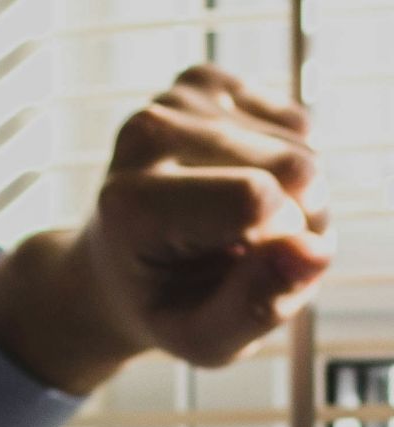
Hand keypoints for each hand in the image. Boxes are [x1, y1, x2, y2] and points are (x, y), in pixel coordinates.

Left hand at [0, 64, 334, 394]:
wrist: (115, 269)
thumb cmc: (161, 306)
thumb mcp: (200, 339)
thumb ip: (254, 308)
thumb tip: (312, 252)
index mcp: (132, 202)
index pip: (257, 199)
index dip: (282, 244)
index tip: (246, 269)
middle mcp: (145, 135)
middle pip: (294, 167)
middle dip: (300, 221)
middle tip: (249, 253)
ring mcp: (172, 102)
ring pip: (302, 146)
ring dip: (295, 198)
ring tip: (241, 227)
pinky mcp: (202, 84)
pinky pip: (296, 123)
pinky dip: (286, 162)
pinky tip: (241, 185)